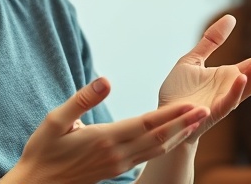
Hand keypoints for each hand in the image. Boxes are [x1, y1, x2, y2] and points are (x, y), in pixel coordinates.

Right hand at [1, 77, 208, 183]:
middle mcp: (117, 153)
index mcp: (105, 138)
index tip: (191, 103)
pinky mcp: (116, 169)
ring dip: (179, 135)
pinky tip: (173, 138)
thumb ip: (83, 99)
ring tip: (197, 122)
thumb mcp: (56, 120)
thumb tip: (106, 80)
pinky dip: (165, 146)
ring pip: (157, 149)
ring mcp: (118, 164)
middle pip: (159, 137)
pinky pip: (148, 157)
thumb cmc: (43, 150)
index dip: (171, 113)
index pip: (146, 123)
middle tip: (207, 110)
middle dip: (184, 123)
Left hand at [157, 14, 250, 140]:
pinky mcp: (215, 111)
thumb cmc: (178, 91)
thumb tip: (231, 18)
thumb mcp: (193, 59)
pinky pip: (230, 100)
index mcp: (230, 74)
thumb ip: (211, 41)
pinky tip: (242, 77)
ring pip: (249, 88)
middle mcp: (233, 87)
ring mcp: (226, 99)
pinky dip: (238, 90)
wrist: (166, 116)